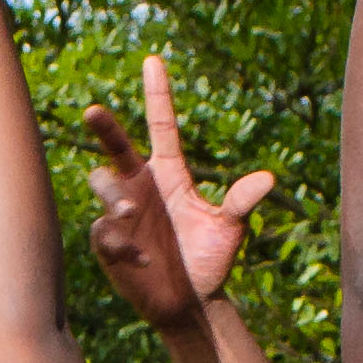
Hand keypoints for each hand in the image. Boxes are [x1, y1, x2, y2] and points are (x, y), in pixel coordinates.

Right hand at [79, 55, 276, 333]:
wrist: (190, 302)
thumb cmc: (209, 260)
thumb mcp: (229, 228)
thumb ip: (241, 202)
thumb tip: (268, 178)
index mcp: (169, 174)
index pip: (161, 126)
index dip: (158, 94)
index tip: (153, 60)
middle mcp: (140, 186)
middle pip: (114, 147)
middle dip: (103, 127)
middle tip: (93, 111)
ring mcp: (121, 212)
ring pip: (101, 185)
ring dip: (113, 198)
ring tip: (131, 217)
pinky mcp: (109, 242)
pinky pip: (103, 230)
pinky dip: (120, 243)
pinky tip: (140, 260)